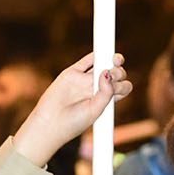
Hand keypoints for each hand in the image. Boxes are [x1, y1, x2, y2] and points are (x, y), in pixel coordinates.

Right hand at [9, 52, 132, 168]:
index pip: (122, 87)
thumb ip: (106, 93)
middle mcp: (96, 89)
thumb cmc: (74, 122)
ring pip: (102, 64)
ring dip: (110, 59)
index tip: (117, 87)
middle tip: (112, 76)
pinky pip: (86, 61)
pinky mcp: (72, 73)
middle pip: (115, 74)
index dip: (123, 84)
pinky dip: (94, 55)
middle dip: (118, 72)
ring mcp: (84, 80)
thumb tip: (107, 73)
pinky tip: (100, 52)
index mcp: (105, 100)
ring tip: (114, 60)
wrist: (50, 122)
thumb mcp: (95, 111)